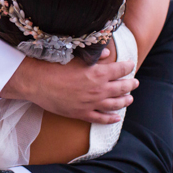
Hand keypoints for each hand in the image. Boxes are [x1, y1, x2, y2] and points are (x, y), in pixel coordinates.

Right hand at [1, 56, 136, 123]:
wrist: (37, 82)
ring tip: (130, 99)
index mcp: (98, 73)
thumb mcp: (75, 56)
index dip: (127, 66)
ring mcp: (91, 103)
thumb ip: (94, 56)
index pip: (120, 69)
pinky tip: (117, 117)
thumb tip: (107, 54)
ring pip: (114, 104)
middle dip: (130, 85)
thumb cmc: (54, 66)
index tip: (130, 65)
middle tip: (135, 83)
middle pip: (121, 88)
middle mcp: (98, 89)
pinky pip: (101, 118)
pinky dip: (111, 118)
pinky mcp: (82, 113)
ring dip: (124, 101)